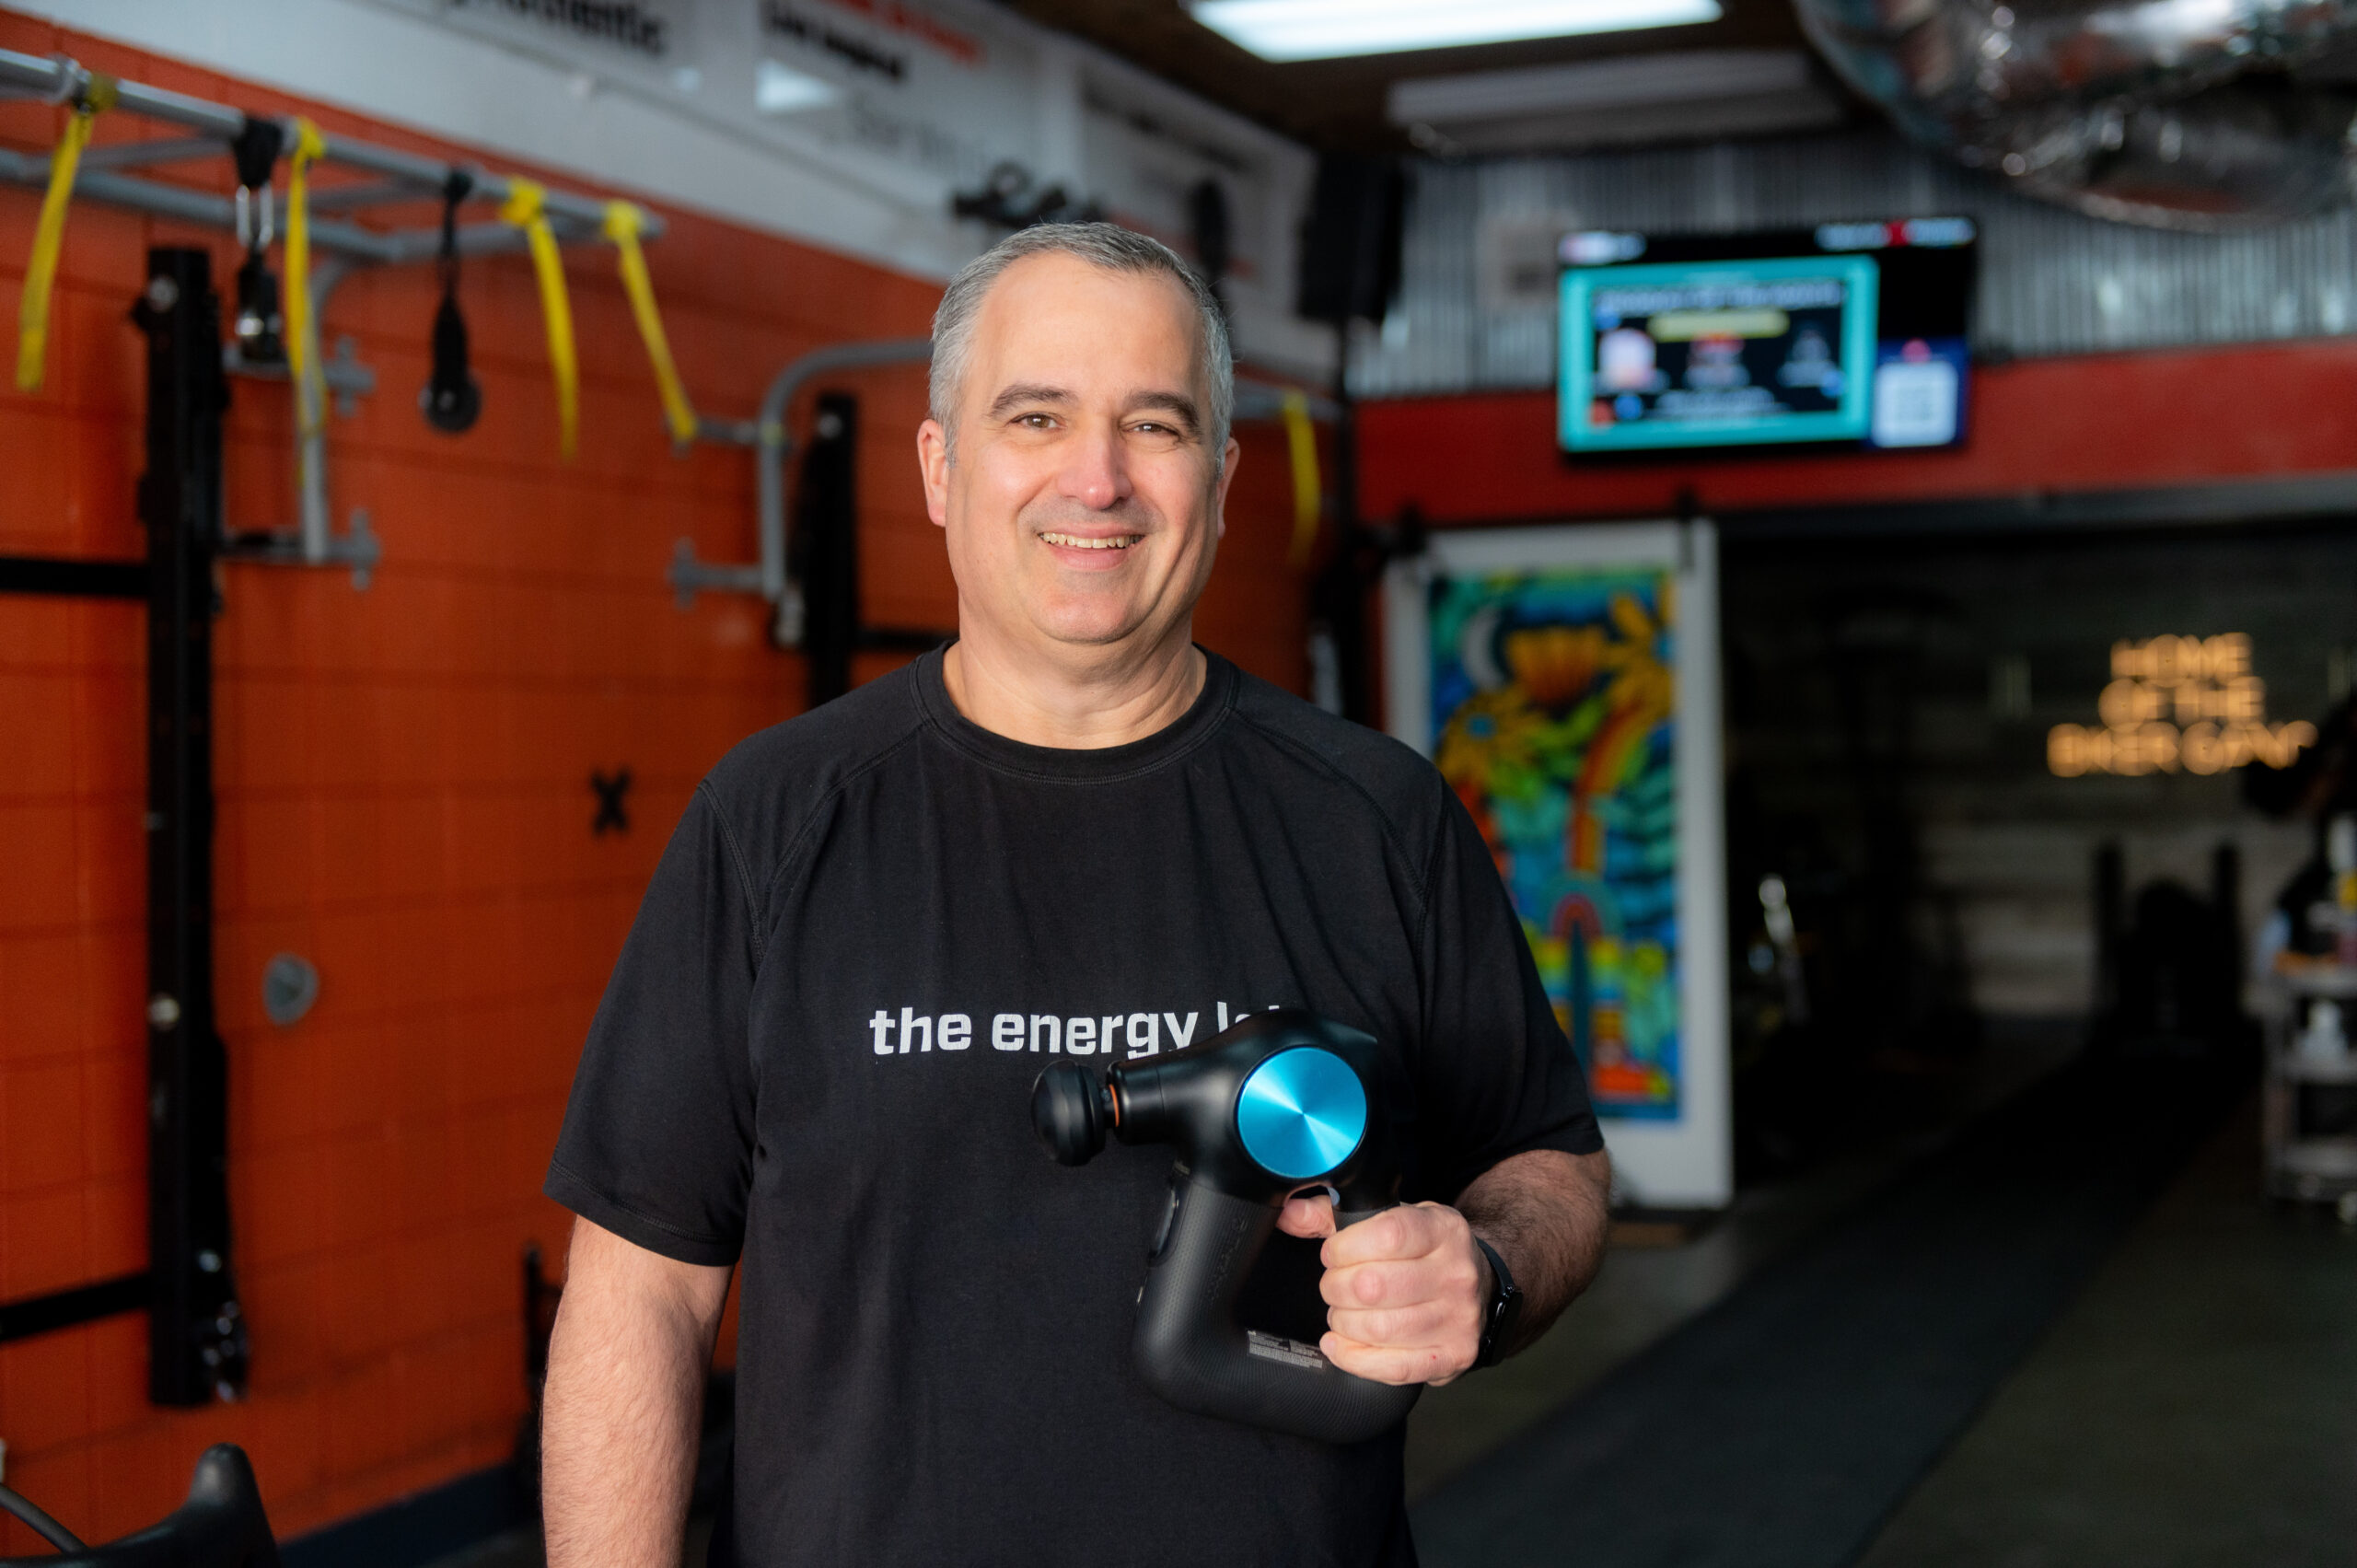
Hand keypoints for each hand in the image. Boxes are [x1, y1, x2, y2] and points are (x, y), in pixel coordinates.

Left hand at [1277, 1193, 1488, 1386]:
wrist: (1481, 1287)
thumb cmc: (1426, 1252)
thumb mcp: (1393, 1218)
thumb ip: (1334, 1214)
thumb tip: (1290, 1215)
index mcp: (1443, 1230)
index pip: (1387, 1235)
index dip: (1344, 1247)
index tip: (1334, 1253)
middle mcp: (1456, 1274)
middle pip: (1373, 1286)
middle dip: (1335, 1287)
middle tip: (1335, 1285)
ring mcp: (1458, 1319)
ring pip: (1378, 1329)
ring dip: (1343, 1322)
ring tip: (1343, 1312)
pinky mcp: (1453, 1356)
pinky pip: (1392, 1367)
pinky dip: (1354, 1358)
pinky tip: (1339, 1344)